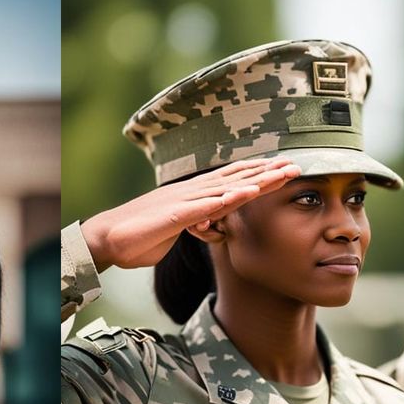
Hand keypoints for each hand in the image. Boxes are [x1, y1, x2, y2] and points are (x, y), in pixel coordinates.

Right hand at [82, 157, 302, 270]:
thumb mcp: (177, 228)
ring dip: (255, 180)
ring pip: (226, 188)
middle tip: (295, 165)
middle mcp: (191, 192)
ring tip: (282, 174)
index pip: (231, 181)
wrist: (108, 238)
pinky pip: (205, 206)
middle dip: (266, 172)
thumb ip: (196, 222)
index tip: (283, 170)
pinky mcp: (173, 215)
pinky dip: (227, 198)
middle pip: (235, 179)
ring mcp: (183, 201)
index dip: (258, 174)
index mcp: (193, 195)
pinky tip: (246, 193)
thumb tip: (211, 224)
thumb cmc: (141, 235)